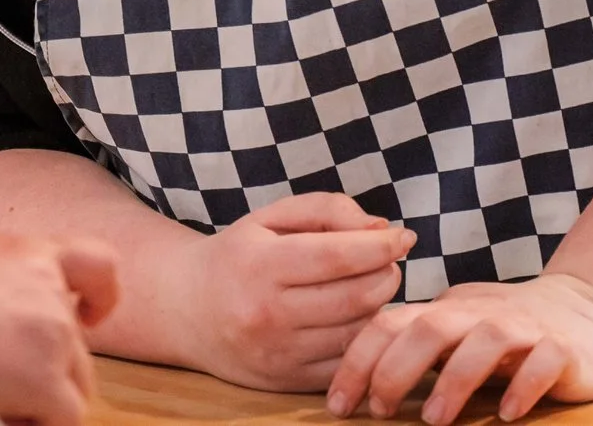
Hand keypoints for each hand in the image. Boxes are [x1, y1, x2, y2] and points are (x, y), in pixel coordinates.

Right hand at [0, 233, 119, 425]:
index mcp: (26, 253)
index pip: (96, 263)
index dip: (100, 295)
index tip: (89, 315)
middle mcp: (48, 287)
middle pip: (78, 342)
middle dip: (51, 368)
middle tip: (9, 382)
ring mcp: (53, 332)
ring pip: (75, 382)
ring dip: (44, 399)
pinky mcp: (44, 378)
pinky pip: (65, 416)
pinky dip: (40, 425)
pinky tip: (3, 418)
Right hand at [172, 192, 415, 392]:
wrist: (188, 310)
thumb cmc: (239, 255)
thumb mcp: (271, 217)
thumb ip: (327, 210)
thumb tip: (380, 229)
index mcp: (259, 265)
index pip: (337, 256)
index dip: (379, 246)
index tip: (404, 237)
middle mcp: (266, 314)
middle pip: (355, 297)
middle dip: (386, 274)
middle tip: (386, 262)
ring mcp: (277, 354)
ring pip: (356, 333)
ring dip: (379, 307)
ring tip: (372, 286)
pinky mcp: (286, 382)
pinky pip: (346, 363)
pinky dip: (364, 340)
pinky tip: (359, 318)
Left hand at [327, 274, 592, 424]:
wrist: (590, 315)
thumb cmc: (510, 333)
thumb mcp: (457, 333)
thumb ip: (417, 347)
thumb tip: (360, 385)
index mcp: (447, 311)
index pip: (390, 323)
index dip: (358, 361)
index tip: (338, 405)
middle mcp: (480, 313)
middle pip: (430, 327)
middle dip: (396, 368)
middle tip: (379, 410)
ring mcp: (524, 327)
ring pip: (485, 340)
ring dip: (455, 379)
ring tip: (433, 419)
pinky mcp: (562, 347)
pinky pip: (542, 361)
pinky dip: (524, 385)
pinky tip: (507, 414)